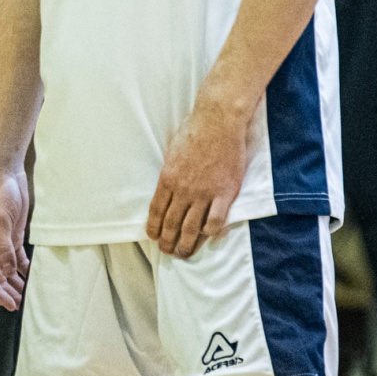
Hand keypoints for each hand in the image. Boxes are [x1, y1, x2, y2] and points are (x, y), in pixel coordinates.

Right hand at [0, 166, 30, 309]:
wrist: (5, 173)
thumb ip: (4, 247)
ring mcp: (1, 242)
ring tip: (26, 296)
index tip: (10, 304)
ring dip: (15, 283)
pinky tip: (31, 277)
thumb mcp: (0, 220)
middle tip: (20, 305)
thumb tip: (8, 272)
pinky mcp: (13, 235)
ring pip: (7, 270)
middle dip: (7, 291)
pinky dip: (23, 269)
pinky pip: (17, 258)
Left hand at [147, 96, 251, 258]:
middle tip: (168, 252)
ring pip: (192, 228)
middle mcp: (183, 190)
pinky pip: (215, 221)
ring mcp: (204, 193)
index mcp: (168, 178)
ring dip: (187, 244)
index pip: (156, 211)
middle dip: (168, 242)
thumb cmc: (195, 132)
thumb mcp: (172, 152)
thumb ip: (170, 174)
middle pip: (171, 224)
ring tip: (185, 253)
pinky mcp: (224, 194)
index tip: (153, 238)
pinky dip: (211, 231)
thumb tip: (167, 189)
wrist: (219, 122)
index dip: (154, 227)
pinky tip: (208, 235)